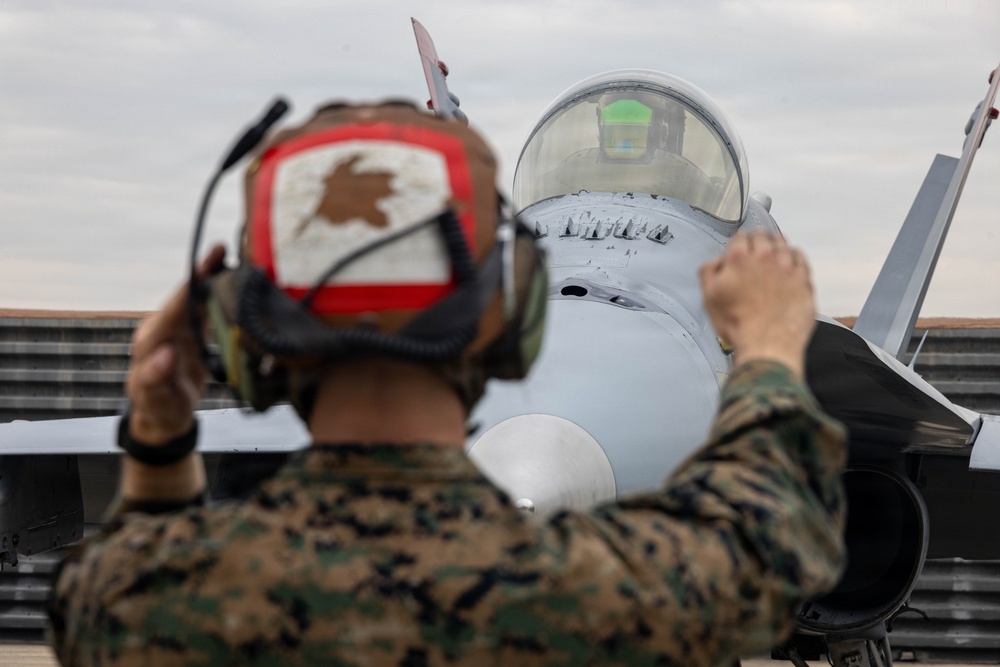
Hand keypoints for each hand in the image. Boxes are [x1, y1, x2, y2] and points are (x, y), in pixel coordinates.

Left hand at [125, 245, 224, 444]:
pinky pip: (205, 307)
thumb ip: (155, 380)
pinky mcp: (191, 332)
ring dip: (213, 276)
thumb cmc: (159, 409)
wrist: (164, 417)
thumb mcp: (156, 401)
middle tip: (222, 248)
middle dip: (203, 272)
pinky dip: (219, 292)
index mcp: (152, 342)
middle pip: (185, 296)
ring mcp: (178, 329)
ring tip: (231, 254)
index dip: (188, 288)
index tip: (203, 268)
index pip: (173, 309)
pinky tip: (235, 279)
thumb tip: (164, 354)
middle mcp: (164, 329)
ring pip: (196, 298)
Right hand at [699, 231, 814, 378]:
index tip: (740, 241)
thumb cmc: (737, 324)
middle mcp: (765, 258)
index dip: (739, 239)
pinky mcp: (803, 281)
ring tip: (776, 242)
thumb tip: (717, 261)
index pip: (740, 239)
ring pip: (783, 245)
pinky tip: (794, 256)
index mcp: (739, 260)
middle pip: (763, 238)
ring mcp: (787, 268)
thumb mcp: (709, 298)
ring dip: (778, 242)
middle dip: (759, 237)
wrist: (767, 344)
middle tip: (758, 238)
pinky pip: (801, 259)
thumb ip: (709, 272)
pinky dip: (796, 254)